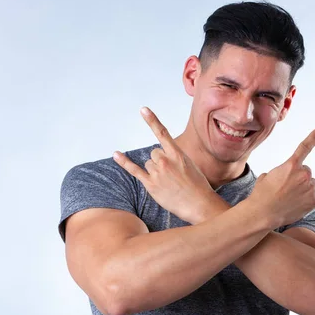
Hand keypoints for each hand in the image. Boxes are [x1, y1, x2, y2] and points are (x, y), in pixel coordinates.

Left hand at [112, 107, 223, 223]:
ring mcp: (157, 172)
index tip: (143, 110)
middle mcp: (165, 161)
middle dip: (160, 162)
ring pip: (148, 164)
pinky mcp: (151, 184)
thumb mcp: (190, 165)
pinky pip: (134, 170)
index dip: (152, 120)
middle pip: (153, 154)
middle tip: (172, 175)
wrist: (199, 204)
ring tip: (168, 183)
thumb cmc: (197, 186)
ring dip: (155, 172)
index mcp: (177, 154)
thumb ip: (175, 157)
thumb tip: (162, 156)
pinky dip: (124, 162)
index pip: (162, 133)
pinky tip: (115, 154)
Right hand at [248, 127, 314, 229]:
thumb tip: (285, 180)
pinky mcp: (312, 202)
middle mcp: (303, 175)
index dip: (313, 137)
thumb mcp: (266, 176)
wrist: (262, 213)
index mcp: (291, 166)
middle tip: (284, 187)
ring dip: (303, 189)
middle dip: (297, 177)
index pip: (304, 148)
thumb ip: (279, 173)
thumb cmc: (261, 194)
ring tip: (289, 197)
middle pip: (306, 171)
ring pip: (311, 184)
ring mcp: (309, 189)